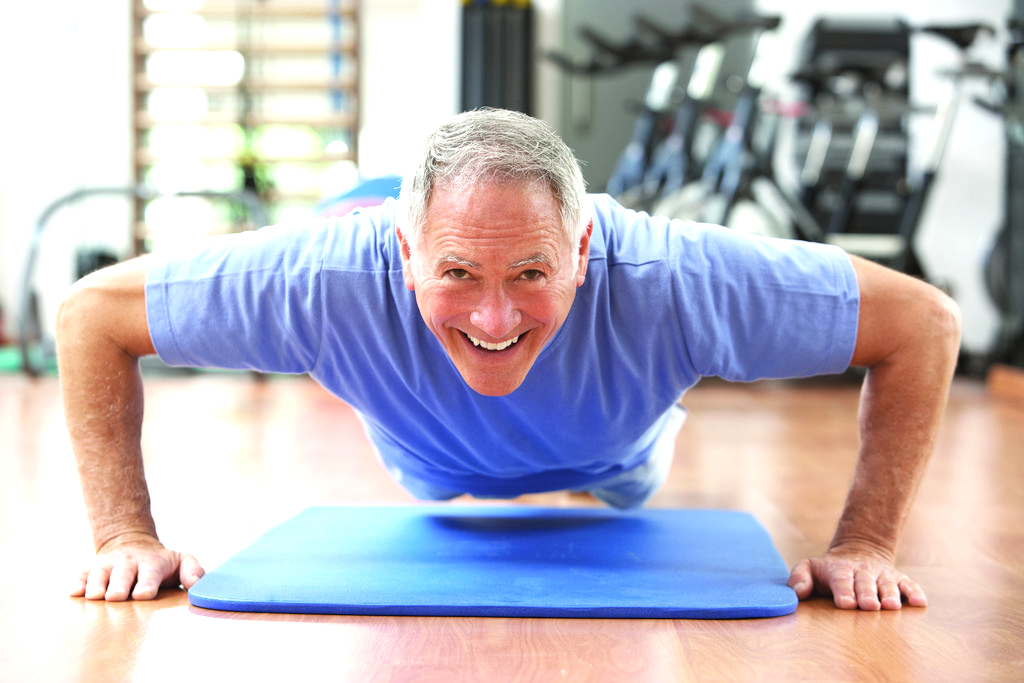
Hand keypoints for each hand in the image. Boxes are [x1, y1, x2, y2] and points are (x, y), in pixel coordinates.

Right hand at [71, 532, 204, 600]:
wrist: (132, 543)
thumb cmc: (160, 562)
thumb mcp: (181, 561)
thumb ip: (193, 571)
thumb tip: (197, 586)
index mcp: (151, 563)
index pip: (150, 573)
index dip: (146, 584)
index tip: (142, 594)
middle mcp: (128, 563)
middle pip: (123, 574)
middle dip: (119, 585)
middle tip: (116, 597)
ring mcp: (108, 565)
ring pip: (100, 573)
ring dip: (97, 584)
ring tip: (95, 596)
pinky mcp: (91, 569)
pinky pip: (82, 574)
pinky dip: (77, 582)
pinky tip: (74, 591)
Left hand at [788, 545, 926, 610]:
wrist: (859, 552)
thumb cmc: (830, 571)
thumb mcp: (809, 568)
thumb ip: (799, 577)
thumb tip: (798, 592)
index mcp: (839, 570)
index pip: (841, 580)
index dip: (844, 591)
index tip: (846, 603)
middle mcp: (862, 571)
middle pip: (865, 583)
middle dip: (867, 594)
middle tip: (870, 606)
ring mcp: (882, 575)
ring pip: (887, 584)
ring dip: (891, 594)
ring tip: (892, 606)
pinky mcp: (899, 579)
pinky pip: (909, 584)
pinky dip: (914, 593)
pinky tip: (919, 602)